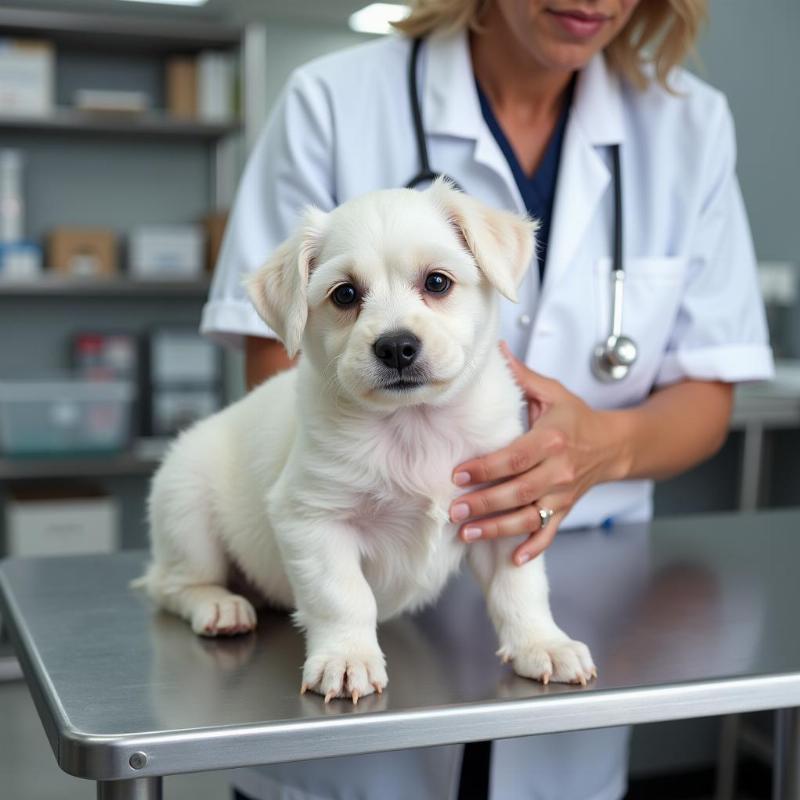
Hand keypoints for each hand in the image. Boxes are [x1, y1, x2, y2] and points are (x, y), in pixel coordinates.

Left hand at [449, 343, 627, 565]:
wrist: (615, 444)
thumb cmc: (576, 417)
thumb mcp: (552, 393)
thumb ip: (522, 376)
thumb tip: (496, 348)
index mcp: (552, 439)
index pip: (515, 457)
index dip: (486, 468)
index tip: (458, 475)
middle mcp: (559, 470)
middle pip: (518, 491)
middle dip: (484, 503)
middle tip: (454, 510)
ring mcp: (562, 494)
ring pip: (528, 516)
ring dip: (497, 529)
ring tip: (467, 534)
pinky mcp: (565, 509)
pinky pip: (549, 533)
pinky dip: (533, 548)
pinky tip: (512, 560)